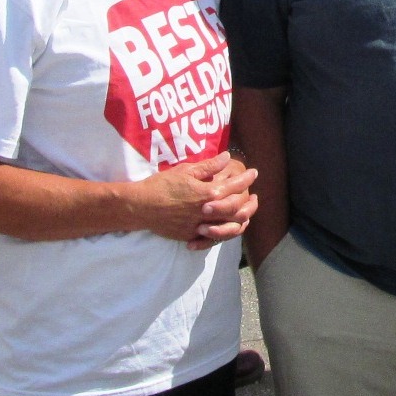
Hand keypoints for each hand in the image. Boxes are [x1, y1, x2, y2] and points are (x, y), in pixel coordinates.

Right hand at [129, 151, 257, 248]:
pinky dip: (221, 233)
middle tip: (254, 196)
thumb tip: (226, 157)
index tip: (254, 173)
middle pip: (236, 210)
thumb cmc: (161, 185)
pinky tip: (225, 227)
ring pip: (227, 227)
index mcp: (207, 193)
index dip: (246, 179)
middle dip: (249, 202)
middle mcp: (206, 212)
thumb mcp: (185, 171)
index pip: (234, 186)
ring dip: (239, 220)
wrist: (140, 206)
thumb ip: (208, 166)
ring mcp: (198, 226)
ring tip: (244, 213)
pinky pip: (211, 238)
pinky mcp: (190, 236)